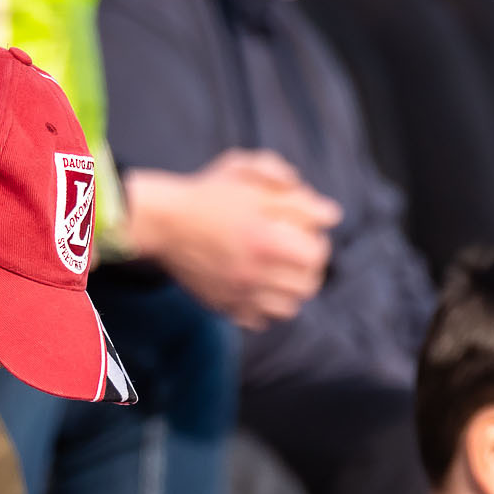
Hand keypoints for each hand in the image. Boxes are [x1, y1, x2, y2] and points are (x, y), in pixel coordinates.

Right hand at [122, 152, 337, 328]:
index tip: (309, 234)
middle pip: (307, 286)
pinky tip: (260, 290)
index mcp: (265, 240)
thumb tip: (330, 215)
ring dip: (291, 291)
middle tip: (298, 255)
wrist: (163, 221)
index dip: (318, 242)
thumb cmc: (207, 192)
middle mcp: (254, 273)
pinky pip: (258, 320)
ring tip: (283, 275)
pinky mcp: (223, 305)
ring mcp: (238, 293)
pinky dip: (266, 308)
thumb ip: (294, 193)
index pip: (316, 255)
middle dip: (309, 269)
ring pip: (287, 308)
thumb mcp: (250, 174)